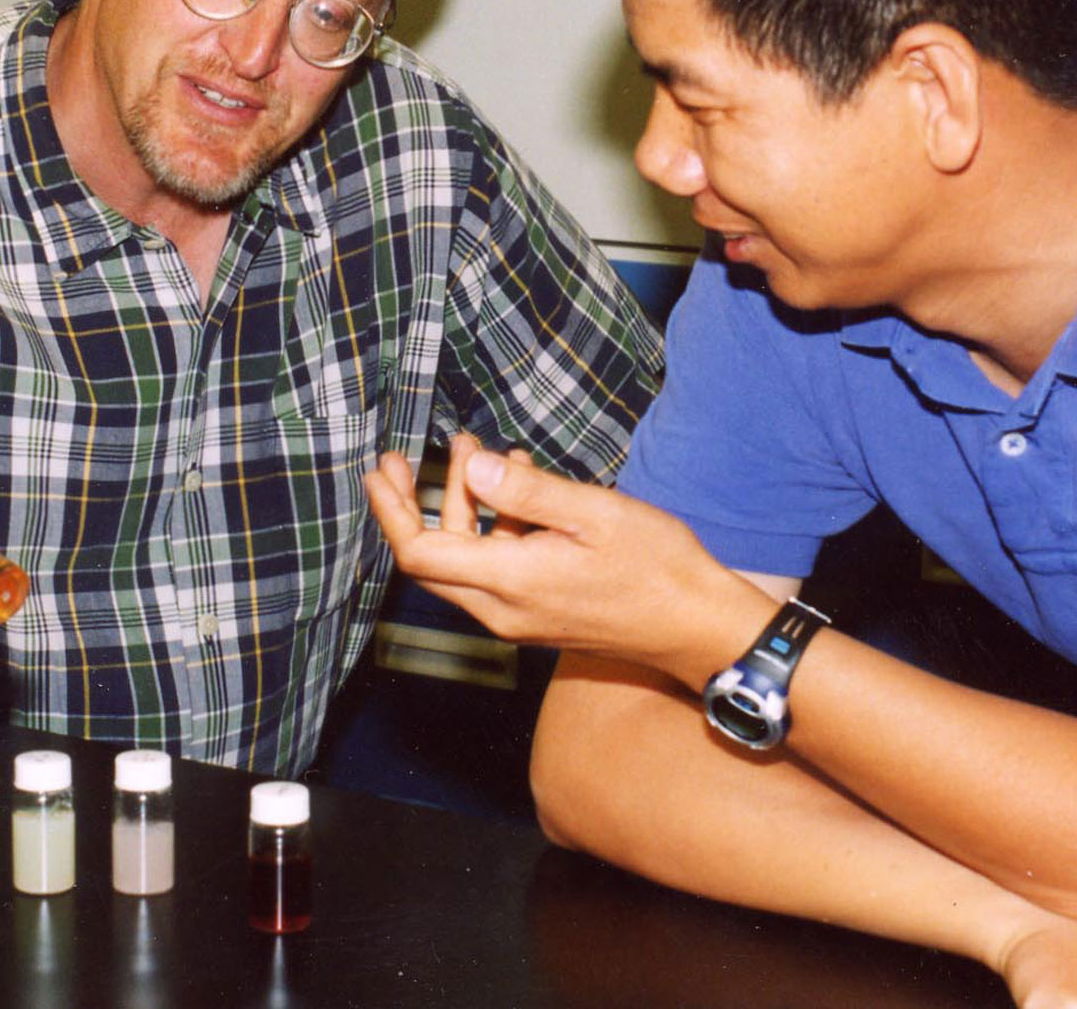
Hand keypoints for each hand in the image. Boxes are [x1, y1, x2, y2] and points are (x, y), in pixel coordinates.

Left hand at [363, 436, 772, 685]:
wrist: (697, 626)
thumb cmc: (657, 567)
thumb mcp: (594, 514)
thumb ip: (527, 493)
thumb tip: (475, 467)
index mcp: (510, 583)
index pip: (420, 553)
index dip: (391, 510)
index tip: (379, 471)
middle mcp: (502, 610)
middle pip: (431, 560)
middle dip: (412, 505)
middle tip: (404, 458)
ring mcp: (518, 618)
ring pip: (464, 562)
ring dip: (461, 507)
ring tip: (477, 450)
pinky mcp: (536, 615)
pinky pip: (493, 570)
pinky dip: (492, 526)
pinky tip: (518, 486)